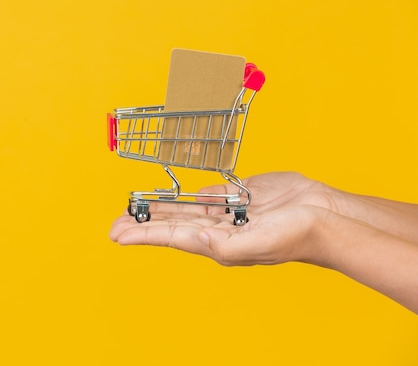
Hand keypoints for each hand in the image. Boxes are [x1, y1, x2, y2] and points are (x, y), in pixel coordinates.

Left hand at [110, 172, 330, 265]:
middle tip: (116, 223)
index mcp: (216, 243)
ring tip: (136, 209)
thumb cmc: (294, 235)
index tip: (118, 234)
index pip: (170, 237)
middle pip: (170, 224)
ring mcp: (227, 211)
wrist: (323, 215)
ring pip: (184, 208)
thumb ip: (225, 245)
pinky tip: (171, 197)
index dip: (143, 234)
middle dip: (143, 223)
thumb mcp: (257, 244)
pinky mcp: (238, 194)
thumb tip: (197, 239)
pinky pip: (206, 193)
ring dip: (159, 208)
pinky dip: (186, 195)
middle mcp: (216, 228)